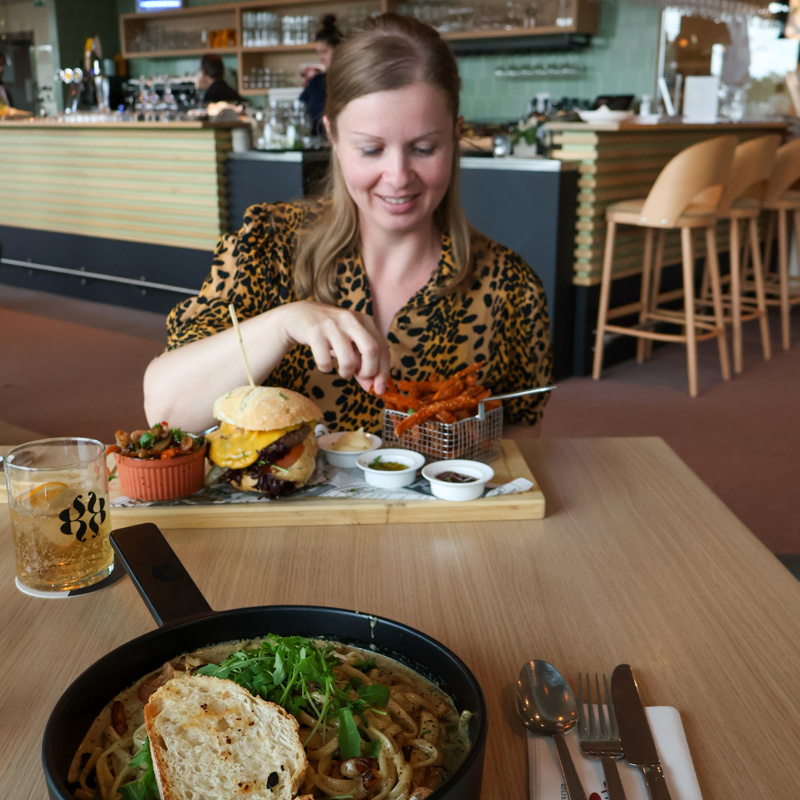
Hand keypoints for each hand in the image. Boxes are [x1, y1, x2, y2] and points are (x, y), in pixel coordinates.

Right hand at [275, 301, 390, 393]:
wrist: (298, 316)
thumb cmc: (330, 333)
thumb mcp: (350, 343)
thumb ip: (362, 362)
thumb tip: (371, 386)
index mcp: (365, 321)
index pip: (383, 348)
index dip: (383, 372)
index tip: (379, 389)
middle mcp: (351, 320)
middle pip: (372, 350)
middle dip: (369, 371)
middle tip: (360, 378)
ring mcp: (333, 325)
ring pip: (349, 359)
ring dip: (347, 373)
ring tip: (342, 372)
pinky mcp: (315, 331)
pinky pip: (325, 360)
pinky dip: (326, 368)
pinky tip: (325, 364)